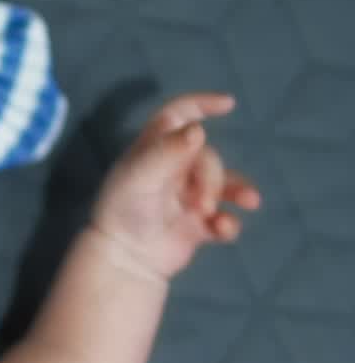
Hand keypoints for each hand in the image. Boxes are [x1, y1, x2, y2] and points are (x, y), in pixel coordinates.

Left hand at [89, 92, 261, 281]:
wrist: (123, 258)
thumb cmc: (123, 211)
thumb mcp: (140, 175)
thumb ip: (168, 151)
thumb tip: (197, 129)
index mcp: (155, 151)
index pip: (178, 115)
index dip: (201, 104)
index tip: (228, 104)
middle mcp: (173, 170)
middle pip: (208, 157)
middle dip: (211, 177)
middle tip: (199, 204)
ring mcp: (187, 198)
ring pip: (225, 184)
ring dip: (235, 192)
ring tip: (240, 205)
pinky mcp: (197, 226)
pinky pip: (225, 218)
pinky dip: (229, 223)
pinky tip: (223, 229)